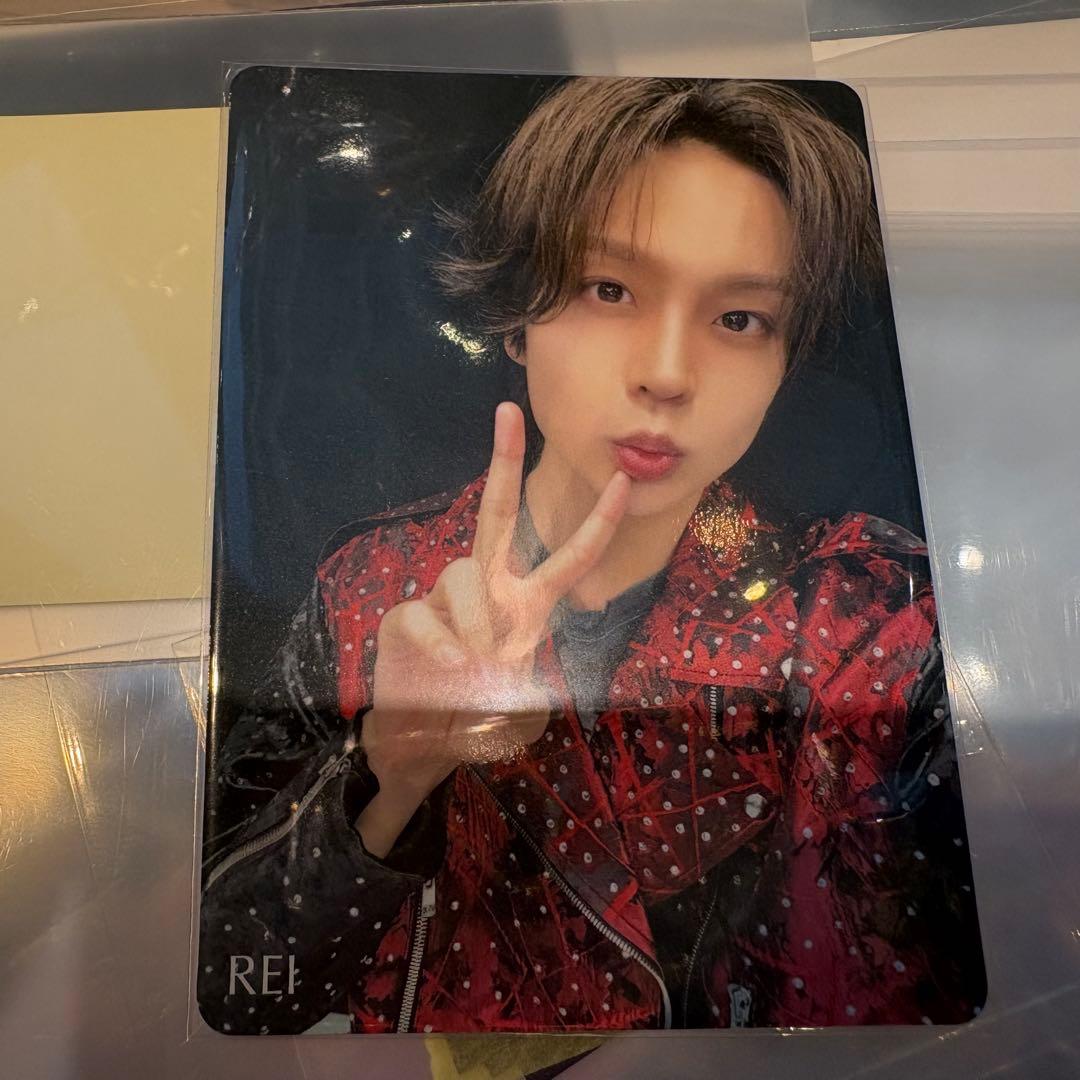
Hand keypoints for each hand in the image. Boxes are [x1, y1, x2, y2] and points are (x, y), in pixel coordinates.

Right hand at [356, 403, 628, 854]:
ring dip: (477, 621)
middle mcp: (489, 588)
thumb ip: (523, 682)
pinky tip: (450, 666)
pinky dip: (440, 640)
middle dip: (504, 460)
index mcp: (528, 603)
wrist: (423, 746)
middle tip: (509, 411)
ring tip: (477, 665)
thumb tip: (491, 653)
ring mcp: (446, 599)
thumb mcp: (522, 707)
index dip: (596, 521)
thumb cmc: (479, 720)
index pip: (568, 556)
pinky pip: (424, 612)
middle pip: (498, 513)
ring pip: (465, 576)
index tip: (620, 478)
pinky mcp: (406, 618)